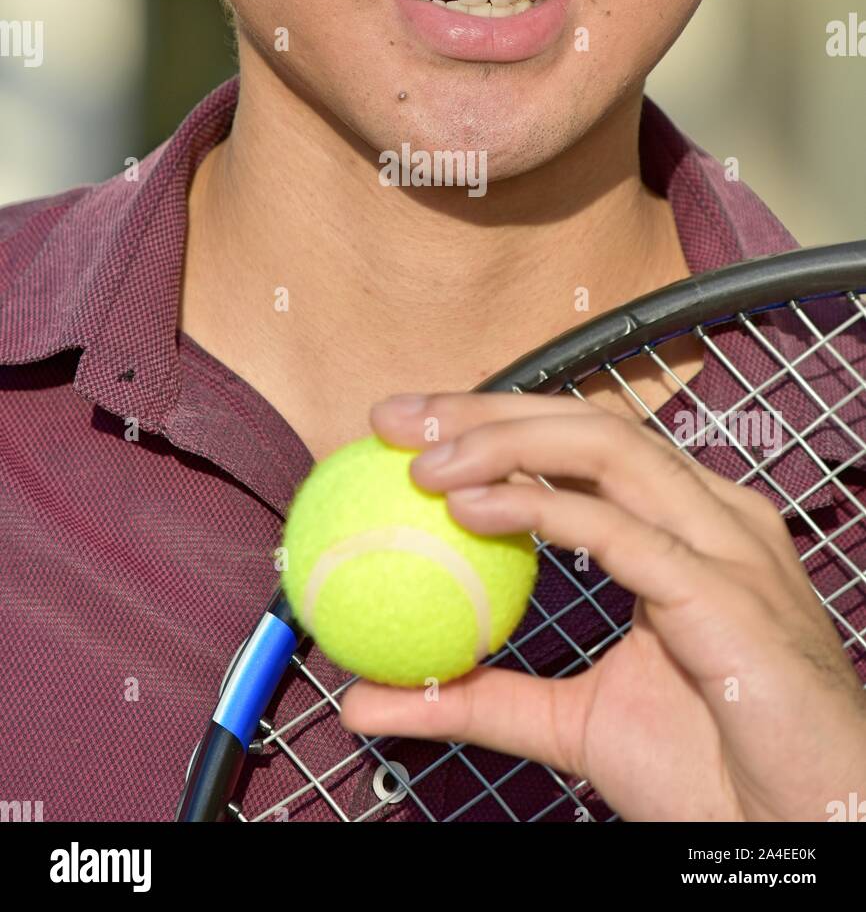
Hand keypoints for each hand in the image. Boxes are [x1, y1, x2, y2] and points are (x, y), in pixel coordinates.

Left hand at [338, 392, 865, 821]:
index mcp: (684, 526)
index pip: (579, 444)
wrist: (799, 834)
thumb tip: (367, 699)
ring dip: (506, 443)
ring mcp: (726, 545)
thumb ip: (478, 697)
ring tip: (425, 462)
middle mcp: (710, 515)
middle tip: (396, 418)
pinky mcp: (729, 592)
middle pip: (587, 425)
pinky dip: (543, 510)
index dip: (493, 421)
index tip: (405, 429)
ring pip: (608, 451)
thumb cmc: (713, 770)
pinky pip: (624, 531)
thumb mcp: (569, 723)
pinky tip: (474, 510)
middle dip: (486, 409)